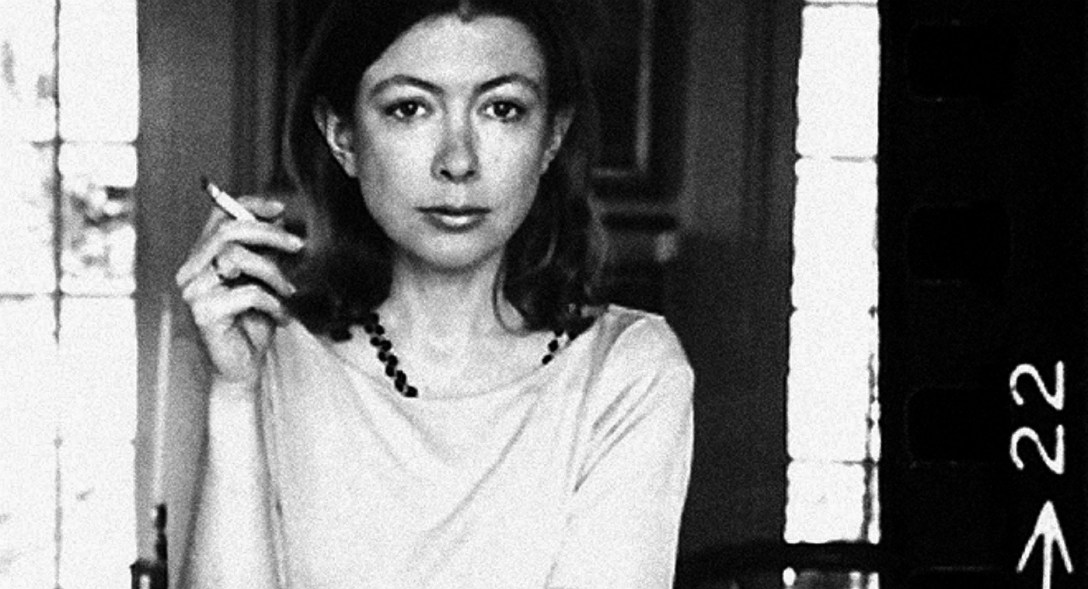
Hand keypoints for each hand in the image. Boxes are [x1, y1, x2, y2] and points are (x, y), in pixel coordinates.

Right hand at [175, 197, 304, 392]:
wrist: (243, 367)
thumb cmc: (253, 323)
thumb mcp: (264, 280)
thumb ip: (264, 251)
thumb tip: (279, 218)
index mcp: (202, 259)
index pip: (219, 217)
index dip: (249, 206)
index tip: (281, 209)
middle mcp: (191, 271)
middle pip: (227, 232)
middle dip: (269, 234)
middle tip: (298, 246)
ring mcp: (193, 292)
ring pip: (237, 259)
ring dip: (273, 273)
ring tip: (288, 292)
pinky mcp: (203, 313)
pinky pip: (246, 293)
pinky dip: (272, 302)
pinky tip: (281, 315)